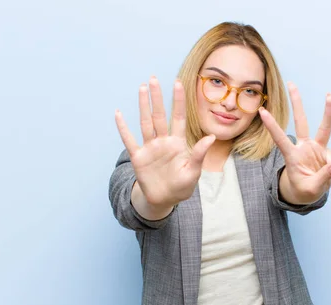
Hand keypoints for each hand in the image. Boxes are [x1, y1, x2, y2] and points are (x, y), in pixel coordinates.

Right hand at [115, 77, 215, 207]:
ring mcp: (150, 148)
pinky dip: (123, 128)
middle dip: (157, 97)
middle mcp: (163, 141)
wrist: (164, 200)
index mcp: (178, 143)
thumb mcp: (193, 172)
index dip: (178, 101)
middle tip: (154, 78)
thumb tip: (211, 137)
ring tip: (142, 88)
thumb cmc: (182, 186)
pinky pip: (129, 140)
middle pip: (159, 115)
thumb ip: (199, 154)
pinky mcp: (138, 157)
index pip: (179, 117)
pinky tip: (118, 114)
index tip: (178, 83)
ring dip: (143, 106)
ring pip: (146, 123)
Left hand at [259, 83, 330, 204]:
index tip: (262, 111)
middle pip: (301, 122)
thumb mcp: (310, 188)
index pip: (280, 139)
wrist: (309, 194)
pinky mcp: (328, 154)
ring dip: (327, 111)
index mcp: (292, 156)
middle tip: (290, 83)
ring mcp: (316, 149)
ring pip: (323, 127)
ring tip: (329, 95)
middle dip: (296, 103)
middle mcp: (304, 148)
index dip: (272, 126)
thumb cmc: (304, 190)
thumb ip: (322, 177)